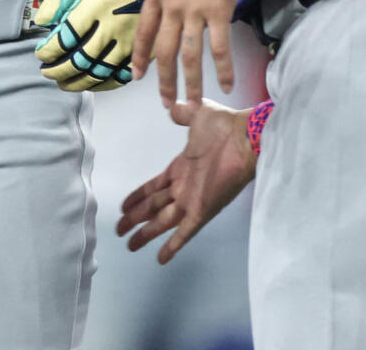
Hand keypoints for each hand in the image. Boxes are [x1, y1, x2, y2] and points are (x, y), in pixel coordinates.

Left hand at [33, 0, 160, 89]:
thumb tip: (42, 20)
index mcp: (97, 3)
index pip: (65, 37)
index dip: (49, 50)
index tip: (41, 53)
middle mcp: (114, 24)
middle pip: (80, 59)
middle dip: (59, 70)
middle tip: (47, 71)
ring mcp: (133, 37)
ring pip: (101, 71)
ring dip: (79, 81)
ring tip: (65, 82)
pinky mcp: (148, 44)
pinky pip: (125, 73)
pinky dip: (106, 84)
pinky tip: (94, 83)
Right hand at [115, 99, 255, 263]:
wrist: (246, 136)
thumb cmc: (224, 125)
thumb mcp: (197, 113)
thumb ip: (183, 113)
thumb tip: (172, 107)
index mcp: (181, 168)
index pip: (154, 187)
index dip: (138, 197)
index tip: (123, 206)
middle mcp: (184, 188)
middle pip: (153, 208)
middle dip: (136, 219)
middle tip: (119, 230)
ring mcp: (193, 201)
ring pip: (162, 221)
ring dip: (146, 233)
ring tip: (130, 245)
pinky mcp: (203, 210)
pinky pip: (184, 231)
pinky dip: (172, 245)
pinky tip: (160, 258)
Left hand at [130, 0, 252, 106]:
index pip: (145, 30)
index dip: (140, 55)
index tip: (137, 75)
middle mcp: (172, 5)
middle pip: (164, 50)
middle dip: (164, 80)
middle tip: (167, 103)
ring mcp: (195, 10)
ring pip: (189, 54)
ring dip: (190, 82)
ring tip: (193, 104)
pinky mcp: (220, 10)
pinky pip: (219, 46)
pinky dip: (223, 68)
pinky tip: (227, 85)